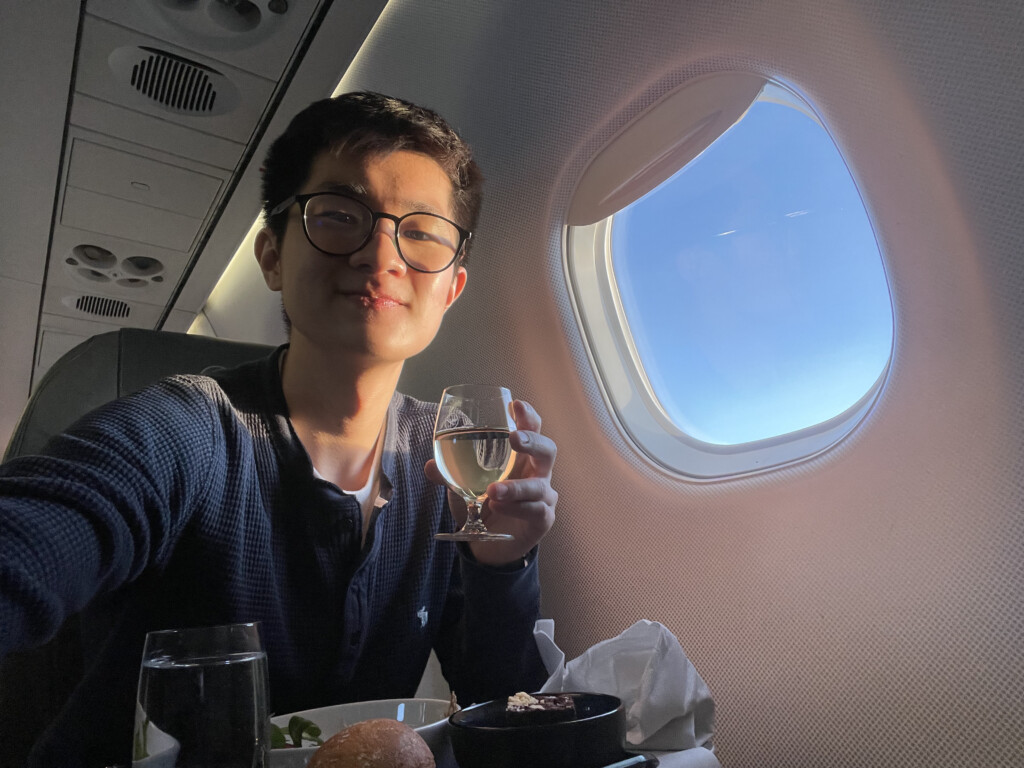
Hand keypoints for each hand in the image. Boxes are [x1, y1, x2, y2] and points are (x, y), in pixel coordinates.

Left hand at [425, 399, 556, 565]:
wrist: (487, 543)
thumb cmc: (481, 504)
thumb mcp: (462, 486)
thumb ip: (448, 474)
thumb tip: (430, 465)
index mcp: (520, 457)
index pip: (532, 430)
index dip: (528, 416)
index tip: (514, 404)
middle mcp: (537, 473)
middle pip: (547, 450)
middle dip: (533, 441)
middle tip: (514, 438)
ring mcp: (543, 496)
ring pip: (539, 486)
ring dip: (516, 487)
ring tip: (493, 490)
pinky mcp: (543, 520)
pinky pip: (535, 510)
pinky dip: (515, 508)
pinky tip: (497, 507)